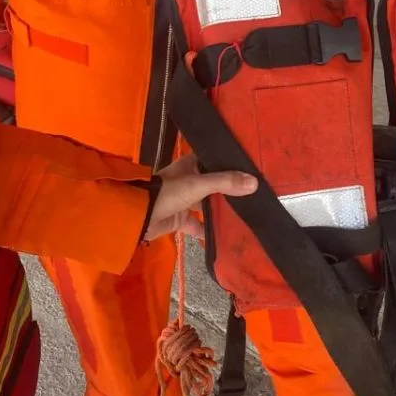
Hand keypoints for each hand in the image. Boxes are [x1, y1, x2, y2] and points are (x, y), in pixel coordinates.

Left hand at [142, 153, 256, 240]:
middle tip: (256, 193)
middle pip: (214, 183)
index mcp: (191, 165)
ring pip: (207, 204)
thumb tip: (255, 182)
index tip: (253, 168)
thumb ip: (225, 183)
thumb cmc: (168, 192)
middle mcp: (189, 180)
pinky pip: (198, 224)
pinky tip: (225, 236)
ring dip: (221, 210)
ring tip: (246, 213)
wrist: (139, 216)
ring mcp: (184, 200)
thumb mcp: (198, 184)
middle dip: (231, 189)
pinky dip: (208, 230)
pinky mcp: (180, 219)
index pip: (215, 160)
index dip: (232, 164)